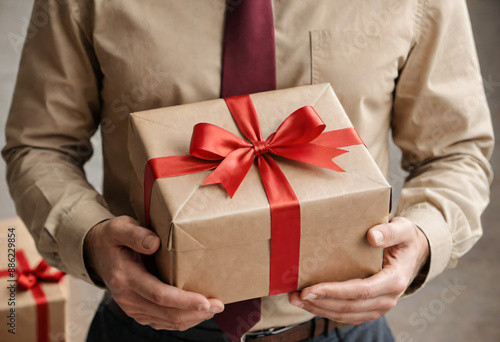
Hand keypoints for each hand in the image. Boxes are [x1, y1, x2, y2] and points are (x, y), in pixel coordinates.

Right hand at [83, 216, 223, 330]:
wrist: (97, 253)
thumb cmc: (113, 238)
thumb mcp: (120, 227)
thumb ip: (136, 234)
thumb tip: (155, 242)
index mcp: (125, 277)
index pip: (158, 294)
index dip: (183, 300)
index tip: (204, 301)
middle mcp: (128, 297)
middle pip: (166, 313)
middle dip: (195, 312)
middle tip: (219, 306)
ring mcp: (132, 308)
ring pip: (166, 321)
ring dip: (192, 318)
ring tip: (213, 309)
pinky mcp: (138, 311)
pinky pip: (162, 322)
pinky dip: (182, 320)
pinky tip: (197, 313)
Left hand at [288, 216, 428, 324]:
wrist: (413, 253)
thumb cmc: (405, 239)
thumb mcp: (403, 228)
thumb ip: (390, 231)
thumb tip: (372, 236)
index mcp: (394, 280)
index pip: (360, 291)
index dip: (334, 292)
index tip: (310, 289)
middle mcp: (387, 298)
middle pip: (349, 307)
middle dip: (319, 303)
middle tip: (295, 296)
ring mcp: (379, 306)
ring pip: (346, 315)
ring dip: (319, 309)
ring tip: (296, 300)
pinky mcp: (370, 308)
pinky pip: (347, 315)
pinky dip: (327, 311)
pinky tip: (310, 303)